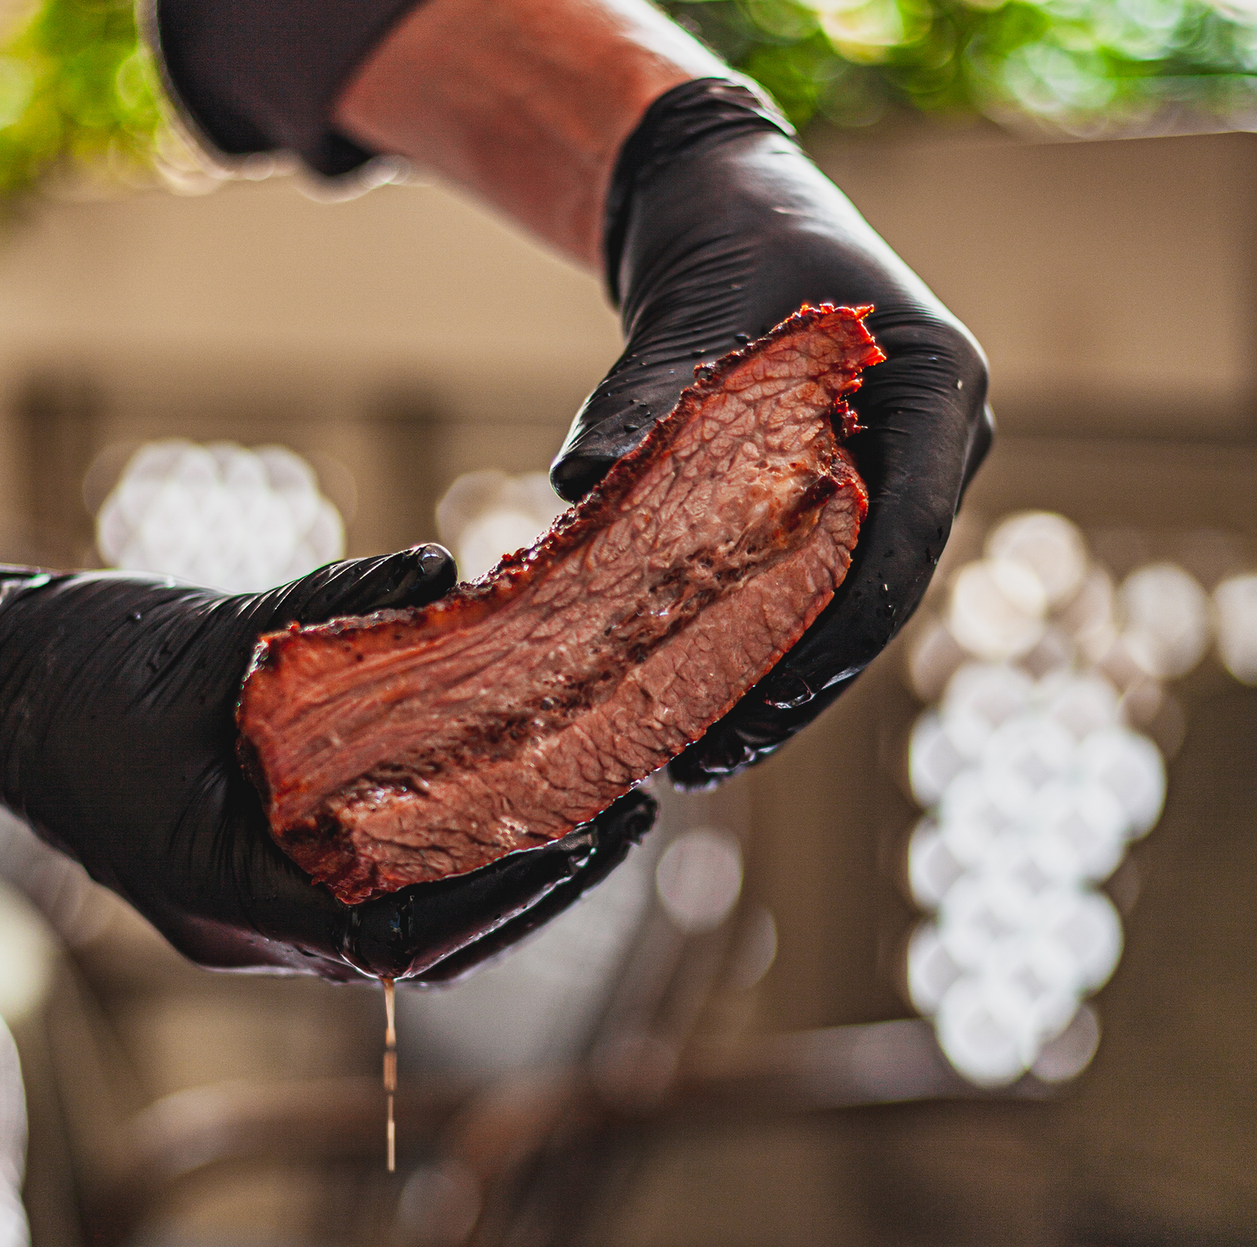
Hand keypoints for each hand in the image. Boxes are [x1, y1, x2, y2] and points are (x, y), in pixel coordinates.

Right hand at [0, 549, 653, 979]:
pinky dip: (440, 866)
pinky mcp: (254, 888)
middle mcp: (244, 928)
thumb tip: (446, 577)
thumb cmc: (76, 667)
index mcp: (226, 891)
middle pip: (416, 947)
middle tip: (620, 830)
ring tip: (584, 826)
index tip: (580, 838)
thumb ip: (330, 613)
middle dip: (525, 896)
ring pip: (400, 935)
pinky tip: (498, 815)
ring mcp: (248, 918)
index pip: (394, 926)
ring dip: (494, 889)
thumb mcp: (211, 632)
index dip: (497, 889)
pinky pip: (368, 897)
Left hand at [552, 78, 992, 785]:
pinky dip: (756, 651)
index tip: (772, 699)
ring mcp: (896, 484)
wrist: (729, 215)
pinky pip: (811, 595)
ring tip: (699, 759)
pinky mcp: (845, 508)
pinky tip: (698, 707)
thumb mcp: (687, 316)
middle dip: (794, 691)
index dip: (840, 634)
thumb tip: (583, 491)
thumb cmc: (727, 247)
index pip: (907, 540)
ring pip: (841, 614)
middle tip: (714, 757)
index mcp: (937, 392)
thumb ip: (645, 404)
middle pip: (873, 600)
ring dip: (773, 692)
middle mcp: (934, 450)